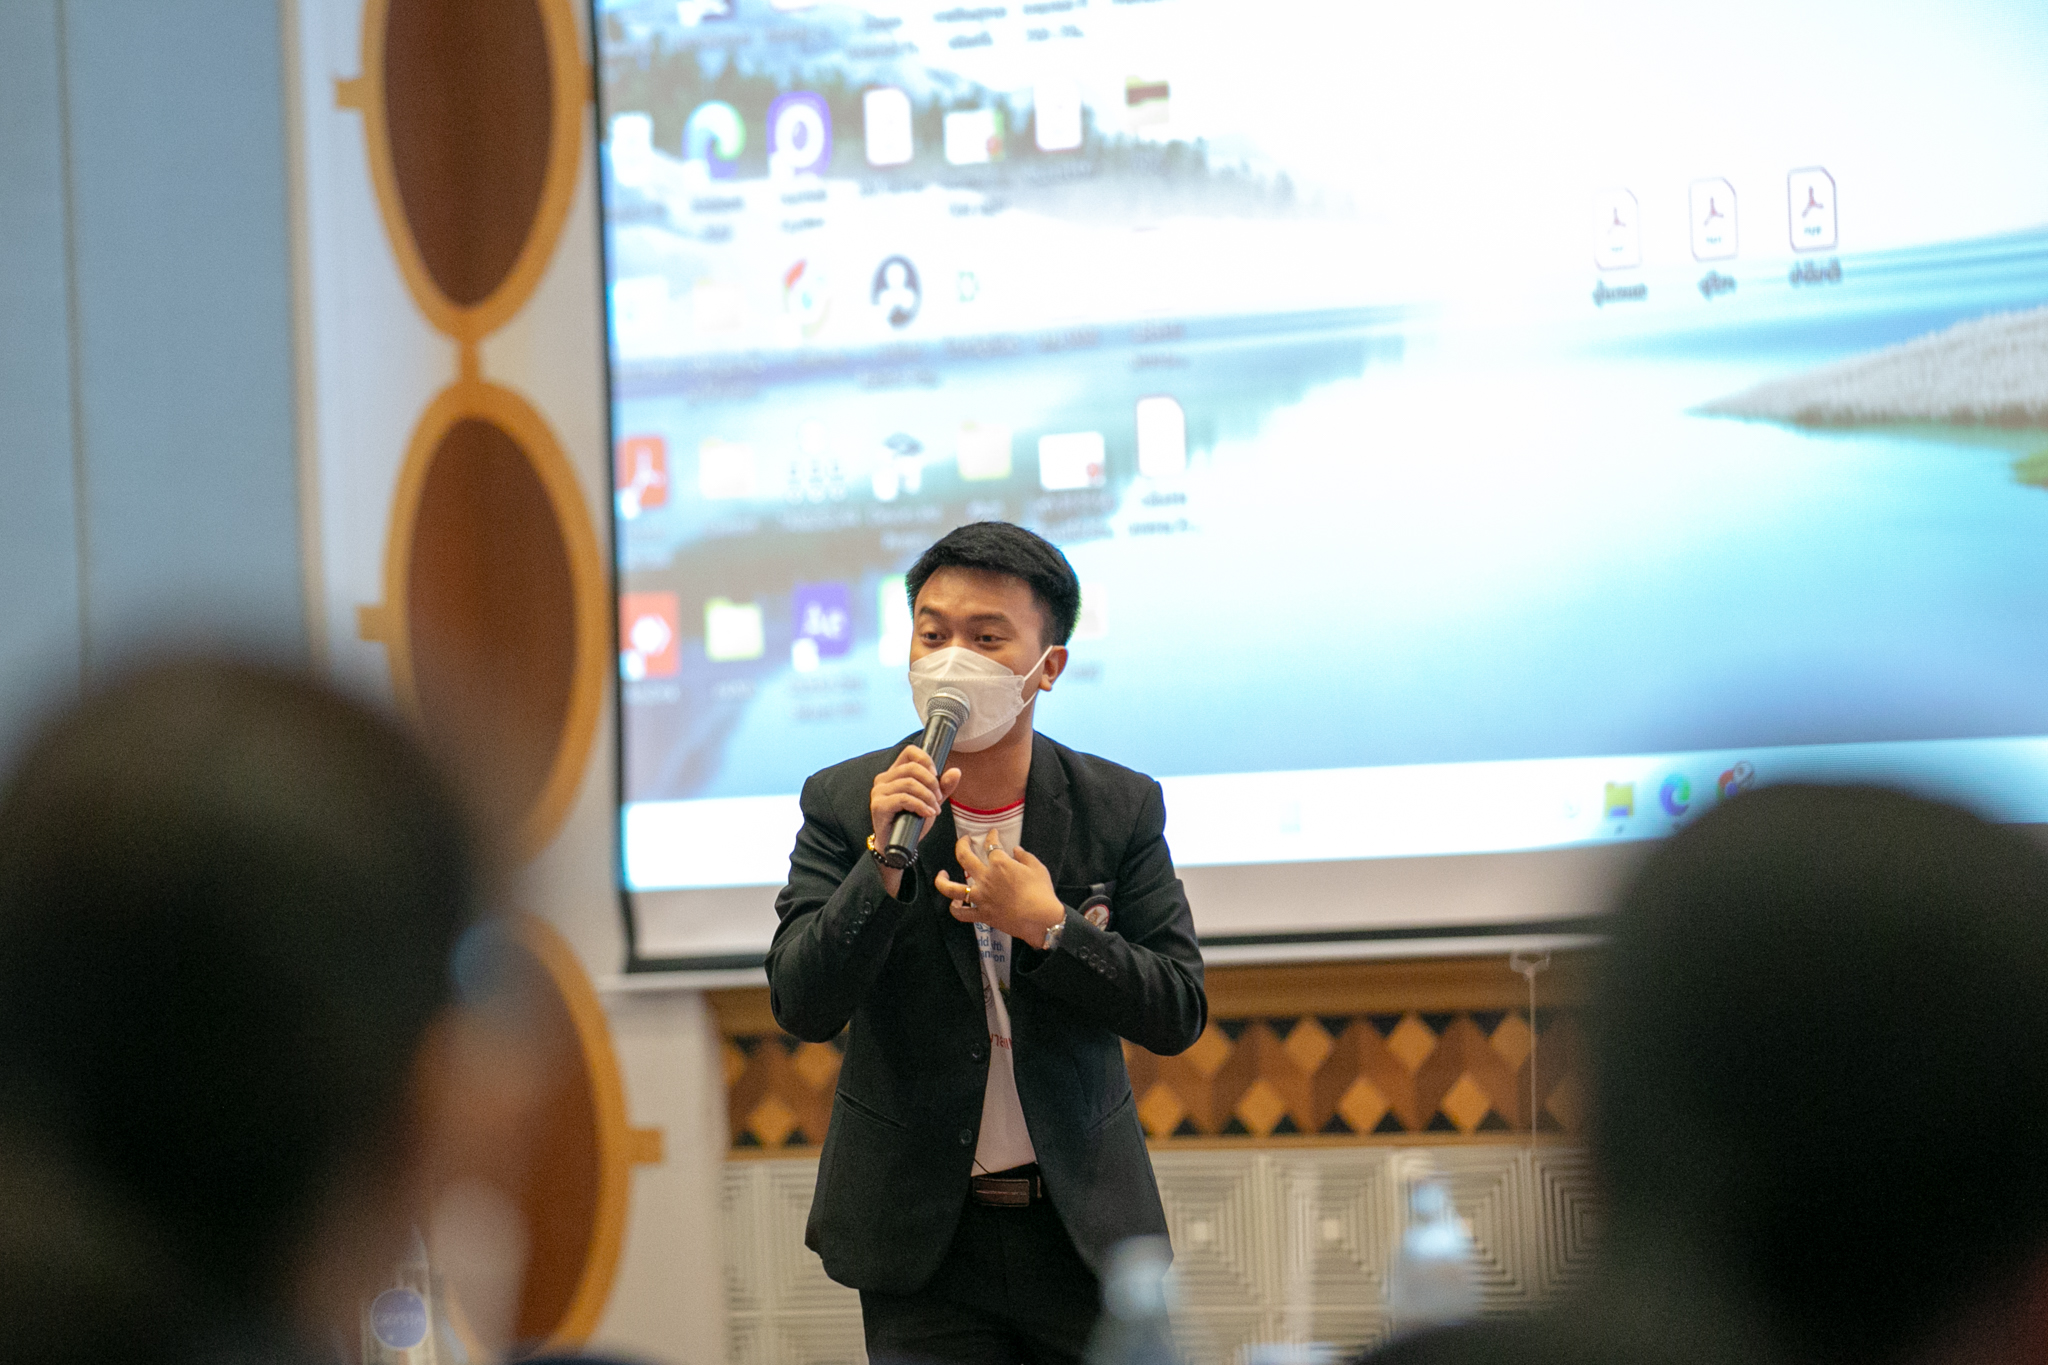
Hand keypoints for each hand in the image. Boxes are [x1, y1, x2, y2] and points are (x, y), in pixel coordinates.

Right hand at [869, 746, 961, 895]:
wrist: (898, 846)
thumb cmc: (911, 821)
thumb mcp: (931, 801)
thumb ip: (943, 786)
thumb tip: (956, 771)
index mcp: (894, 772)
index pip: (910, 752)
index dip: (927, 761)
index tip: (936, 777)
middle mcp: (883, 778)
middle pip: (913, 768)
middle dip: (932, 783)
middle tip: (939, 799)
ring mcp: (878, 791)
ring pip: (910, 783)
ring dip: (928, 797)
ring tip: (934, 809)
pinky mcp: (878, 805)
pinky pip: (904, 798)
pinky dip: (920, 805)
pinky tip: (928, 814)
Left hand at [936, 831, 1065, 948]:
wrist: (1041, 919)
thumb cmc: (1042, 892)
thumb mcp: (1037, 868)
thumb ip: (1024, 856)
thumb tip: (1016, 850)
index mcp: (1000, 864)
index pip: (991, 844)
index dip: (991, 836)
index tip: (992, 833)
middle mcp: (986, 878)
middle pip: (964, 857)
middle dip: (962, 844)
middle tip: (965, 840)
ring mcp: (981, 897)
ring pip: (952, 888)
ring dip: (942, 880)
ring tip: (941, 874)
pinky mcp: (982, 914)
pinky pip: (962, 914)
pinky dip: (956, 909)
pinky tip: (954, 903)